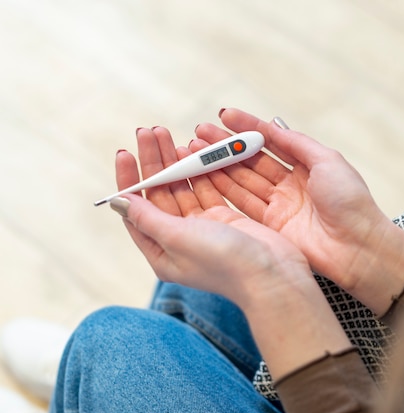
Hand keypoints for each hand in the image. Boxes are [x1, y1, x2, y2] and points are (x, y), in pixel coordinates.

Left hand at [114, 127, 310, 303]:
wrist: (272, 275)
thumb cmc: (225, 263)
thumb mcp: (178, 238)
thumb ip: (148, 217)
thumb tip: (118, 201)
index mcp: (161, 251)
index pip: (136, 210)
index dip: (129, 180)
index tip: (126, 152)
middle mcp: (179, 240)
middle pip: (159, 194)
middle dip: (152, 163)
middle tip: (148, 132)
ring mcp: (203, 228)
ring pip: (183, 188)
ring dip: (175, 162)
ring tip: (167, 134)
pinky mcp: (225, 219)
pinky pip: (207, 188)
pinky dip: (200, 170)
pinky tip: (193, 150)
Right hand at [196, 109, 403, 314]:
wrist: (358, 246)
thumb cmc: (350, 200)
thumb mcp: (328, 161)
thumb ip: (298, 143)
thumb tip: (272, 126)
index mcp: (307, 165)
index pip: (271, 140)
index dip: (247, 127)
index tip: (224, 115)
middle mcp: (289, 184)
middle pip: (251, 160)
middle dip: (225, 145)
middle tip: (198, 132)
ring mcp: (278, 206)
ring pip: (241, 180)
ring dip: (218, 165)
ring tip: (193, 149)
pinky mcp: (269, 227)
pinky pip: (241, 204)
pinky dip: (222, 189)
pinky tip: (204, 175)